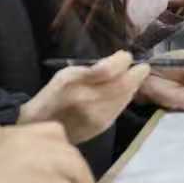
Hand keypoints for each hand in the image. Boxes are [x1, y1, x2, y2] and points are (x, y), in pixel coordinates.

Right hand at [0, 121, 96, 182]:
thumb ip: (17, 163)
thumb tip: (37, 182)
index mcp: (12, 133)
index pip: (52, 133)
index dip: (65, 153)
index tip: (67, 171)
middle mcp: (28, 140)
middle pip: (70, 150)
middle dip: (81, 172)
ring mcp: (38, 160)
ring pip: (76, 167)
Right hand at [17, 52, 150, 143]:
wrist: (42, 126)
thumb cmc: (53, 95)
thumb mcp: (66, 74)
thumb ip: (92, 68)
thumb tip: (120, 62)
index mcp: (74, 82)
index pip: (108, 70)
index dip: (122, 61)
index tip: (126, 56)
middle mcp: (87, 100)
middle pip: (123, 85)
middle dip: (136, 74)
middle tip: (141, 67)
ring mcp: (96, 116)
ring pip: (125, 97)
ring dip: (133, 85)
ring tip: (134, 77)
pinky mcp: (102, 127)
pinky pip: (121, 108)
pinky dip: (126, 97)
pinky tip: (124, 92)